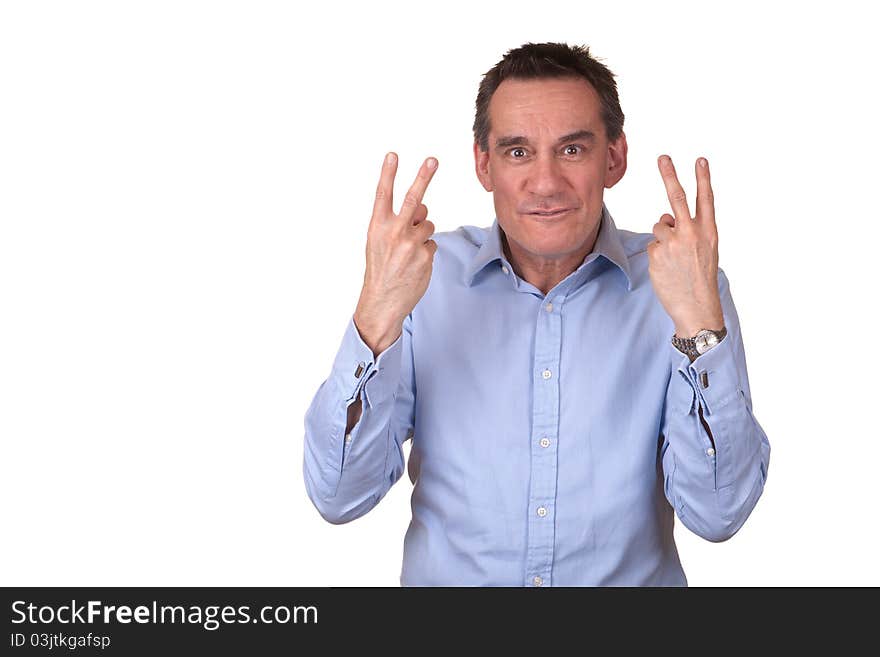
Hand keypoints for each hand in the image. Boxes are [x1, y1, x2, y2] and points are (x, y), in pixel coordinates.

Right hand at [354, 152, 438, 355]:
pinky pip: (432, 244)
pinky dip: (426, 252)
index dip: (388, 173)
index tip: (393, 155)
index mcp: (378, 226)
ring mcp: (411, 244)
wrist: (382, 301)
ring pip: (428, 224)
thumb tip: (423, 207)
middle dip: (424, 177)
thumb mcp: (379, 242)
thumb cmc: (380, 269)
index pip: (384, 194)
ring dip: (422, 234)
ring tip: (408, 253)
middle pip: (414, 199)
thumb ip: (398, 221)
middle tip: (433, 160)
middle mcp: (394, 232)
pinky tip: (414, 264)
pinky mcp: (425, 255)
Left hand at [647, 155, 723, 337]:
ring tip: (674, 259)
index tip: (699, 159)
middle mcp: (692, 234)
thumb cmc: (700, 278)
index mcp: (709, 232)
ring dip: (662, 238)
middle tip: (662, 157)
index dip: (703, 178)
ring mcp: (673, 243)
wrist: (697, 307)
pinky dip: (657, 254)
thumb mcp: (704, 250)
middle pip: (677, 198)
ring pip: (658, 226)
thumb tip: (665, 216)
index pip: (706, 199)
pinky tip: (667, 268)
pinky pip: (652, 245)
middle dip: (669, 175)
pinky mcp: (657, 253)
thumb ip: (689, 230)